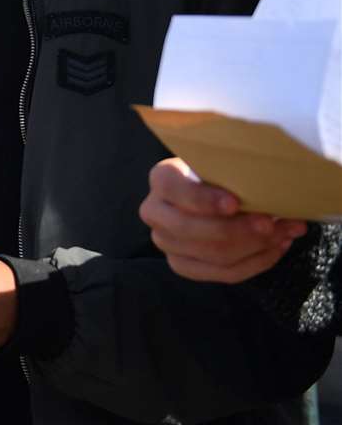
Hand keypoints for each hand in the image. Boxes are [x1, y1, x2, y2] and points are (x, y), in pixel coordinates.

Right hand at [139, 157, 306, 282]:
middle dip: (237, 229)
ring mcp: (166, 242)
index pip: (176, 190)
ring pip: (213, 255)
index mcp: (162, 179)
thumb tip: (268, 187)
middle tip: (271, 223)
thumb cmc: (220, 175)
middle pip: (191, 229)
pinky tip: (276, 248)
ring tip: (284, 233)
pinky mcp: (183, 266)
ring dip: (256, 247)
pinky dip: (257, 262)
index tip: (235, 203)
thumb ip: (235, 175)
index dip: (204, 200)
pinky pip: (224, 273)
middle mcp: (155, 212)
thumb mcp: (222, 166)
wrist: (211, 193)